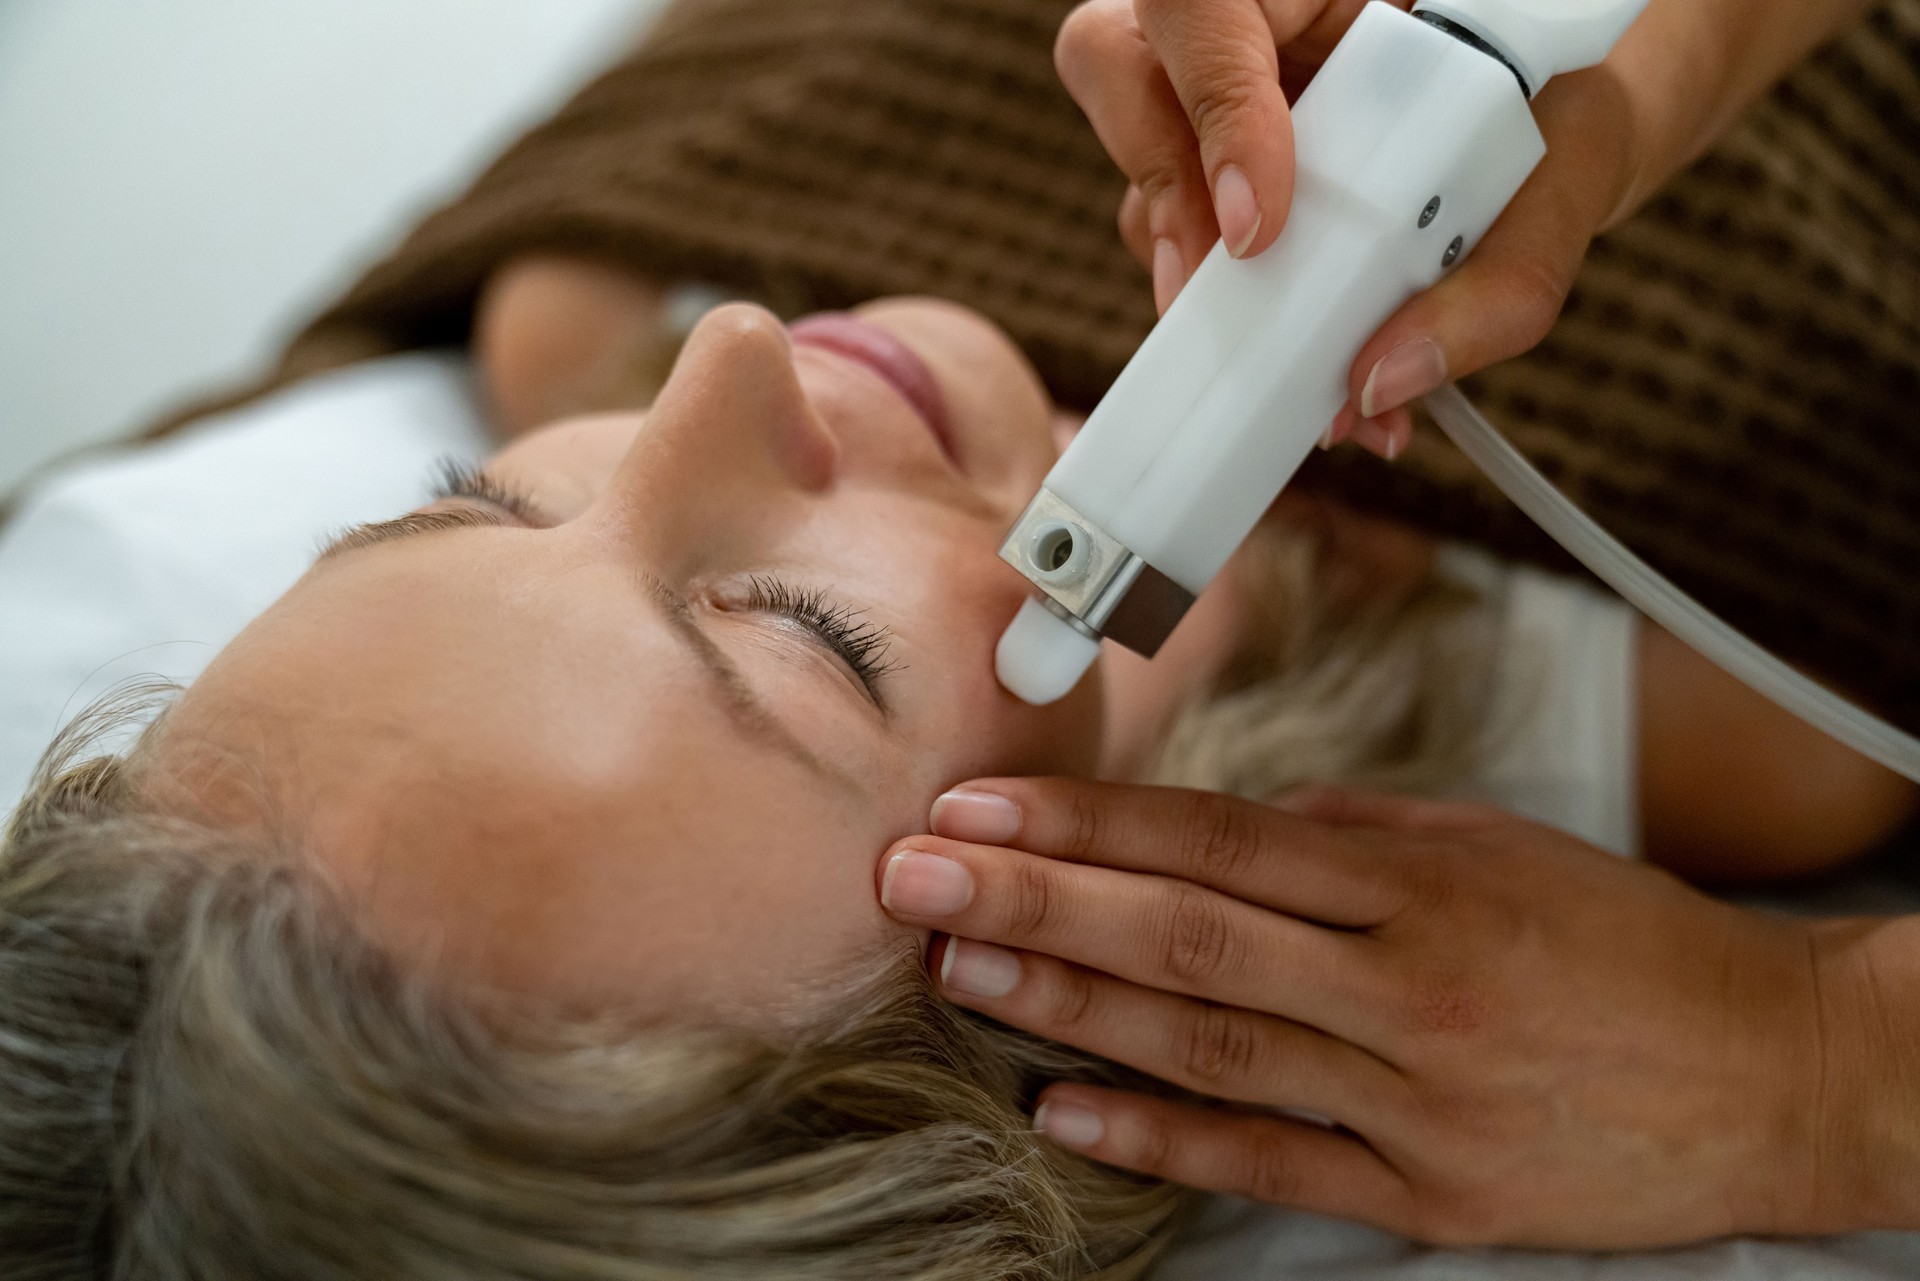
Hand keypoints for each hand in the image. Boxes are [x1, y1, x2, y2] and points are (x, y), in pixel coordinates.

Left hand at [875, 778, 1902, 1246]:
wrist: (1778, 1074)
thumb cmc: (1628, 943)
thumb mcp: (1498, 849)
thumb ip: (1353, 836)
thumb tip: (1227, 827)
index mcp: (1418, 883)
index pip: (1211, 841)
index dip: (1083, 823)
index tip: (978, 804)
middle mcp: (1403, 984)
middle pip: (1181, 935)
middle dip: (1033, 902)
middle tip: (913, 877)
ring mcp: (1412, 1098)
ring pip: (1208, 1043)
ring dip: (1065, 1008)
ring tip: (956, 971)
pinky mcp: (1431, 1195)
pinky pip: (1274, 1162)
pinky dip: (1163, 1137)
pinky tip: (1064, 1112)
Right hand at [1053, 0, 1871, 458]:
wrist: (1567, 128)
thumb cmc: (1563, 112)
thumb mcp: (1567, 173)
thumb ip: (1502, 279)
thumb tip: (1382, 383)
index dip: (1211, 99)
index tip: (1263, 221)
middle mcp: (1247, 22)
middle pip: (1115, 62)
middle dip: (1164, 188)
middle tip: (1232, 284)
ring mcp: (1211, 103)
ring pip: (1136, 172)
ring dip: (1200, 281)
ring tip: (1306, 375)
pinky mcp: (1207, 185)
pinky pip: (1175, 250)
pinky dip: (1236, 322)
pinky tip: (1318, 378)